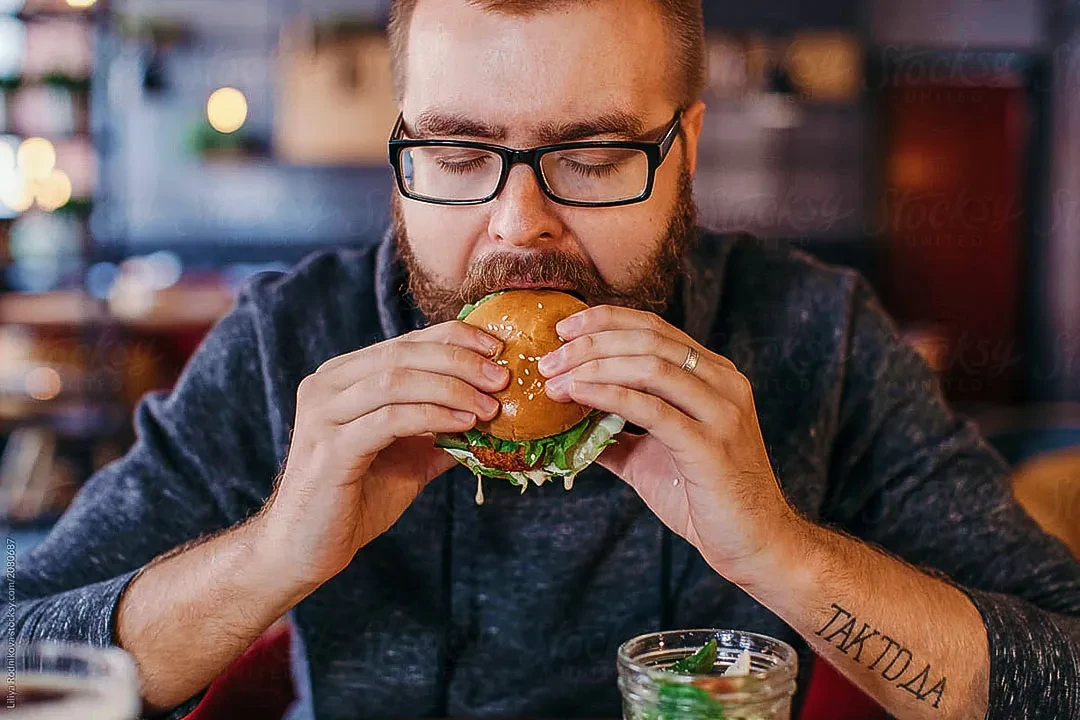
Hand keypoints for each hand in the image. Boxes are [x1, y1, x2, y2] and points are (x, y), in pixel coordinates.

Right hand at [260, 322, 508, 587]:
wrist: (304, 549)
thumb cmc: (355, 500)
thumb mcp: (408, 457)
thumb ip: (440, 430)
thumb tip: (492, 413)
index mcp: (343, 377)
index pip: (405, 341)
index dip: (455, 338)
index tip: (498, 347)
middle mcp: (326, 385)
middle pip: (403, 352)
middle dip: (460, 360)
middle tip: (502, 376)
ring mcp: (323, 414)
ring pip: (396, 379)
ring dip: (451, 388)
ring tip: (490, 406)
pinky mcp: (328, 448)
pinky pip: (389, 419)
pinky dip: (432, 416)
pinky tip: (462, 424)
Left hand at [538, 306, 800, 575]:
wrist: (755, 544)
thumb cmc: (705, 499)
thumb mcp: (651, 456)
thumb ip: (615, 433)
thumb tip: (567, 422)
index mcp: (713, 376)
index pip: (654, 327)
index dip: (605, 320)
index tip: (563, 328)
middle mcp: (723, 383)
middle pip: (648, 339)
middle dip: (590, 343)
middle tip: (547, 361)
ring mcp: (721, 412)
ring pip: (650, 365)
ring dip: (593, 367)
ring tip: (555, 381)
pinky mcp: (711, 446)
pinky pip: (653, 409)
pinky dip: (609, 396)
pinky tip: (579, 395)